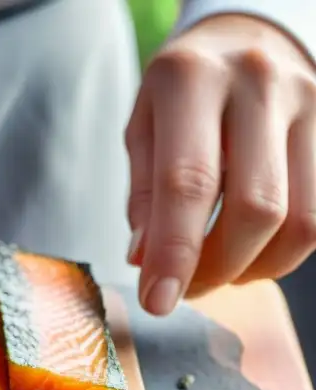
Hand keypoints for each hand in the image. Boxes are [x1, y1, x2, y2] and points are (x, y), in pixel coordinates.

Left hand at [125, 14, 315, 314]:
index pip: (188, 183)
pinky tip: (254, 249)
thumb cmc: (182, 93)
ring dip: (257, 266)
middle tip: (188, 288)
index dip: (175, 253)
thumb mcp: (144, 127)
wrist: (246, 36)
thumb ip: (144, 193)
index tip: (159, 301)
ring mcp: (310, 101)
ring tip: (220, 271)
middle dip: (218, 267)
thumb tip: (146, 260)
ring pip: (303, 219)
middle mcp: (258, 84)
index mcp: (191, 80)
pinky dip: (284, 250)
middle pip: (257, 208)